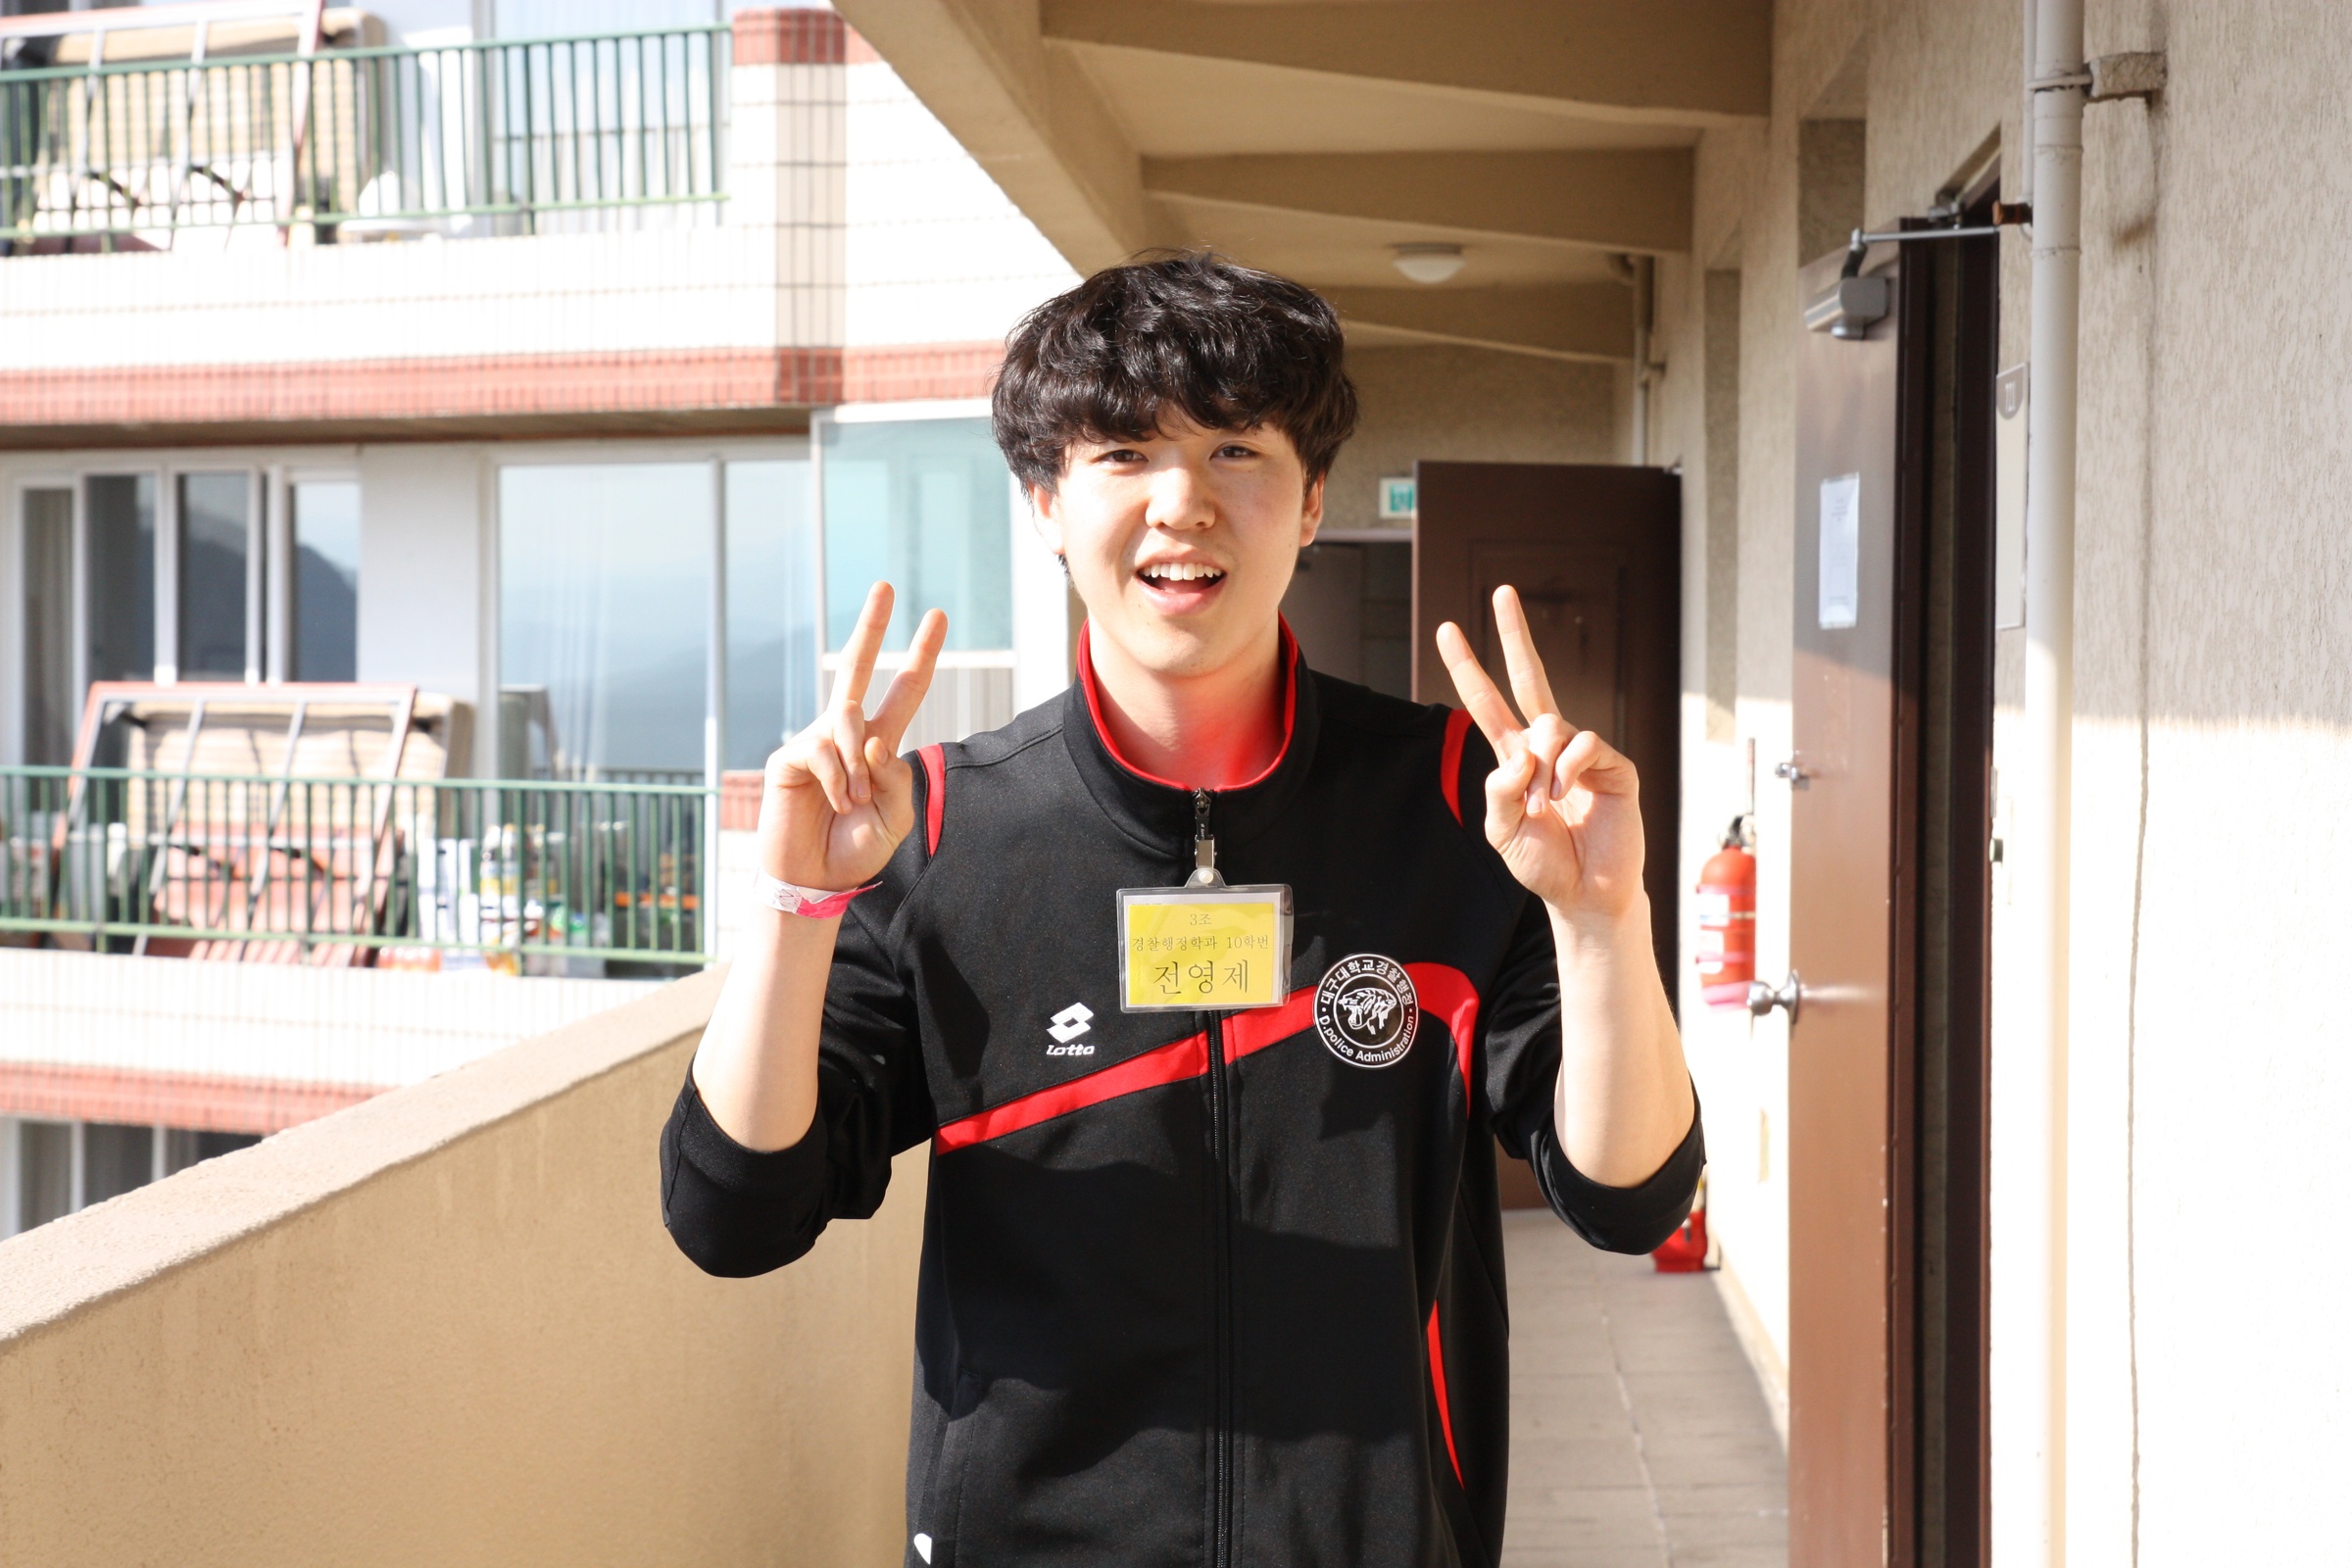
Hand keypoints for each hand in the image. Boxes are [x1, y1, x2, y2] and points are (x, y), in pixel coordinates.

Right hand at [758, 582, 946, 895]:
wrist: (816, 880)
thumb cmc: (856, 848)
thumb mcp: (896, 816)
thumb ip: (895, 776)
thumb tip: (871, 738)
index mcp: (877, 745)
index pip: (904, 691)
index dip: (920, 656)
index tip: (936, 617)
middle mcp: (846, 734)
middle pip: (856, 667)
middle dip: (872, 626)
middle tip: (886, 585)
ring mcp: (815, 741)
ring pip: (847, 720)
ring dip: (857, 767)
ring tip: (851, 803)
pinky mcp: (789, 756)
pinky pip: (824, 751)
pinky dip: (836, 781)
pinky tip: (832, 802)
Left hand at [1437, 585, 1645, 929]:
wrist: (1586, 894)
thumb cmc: (1545, 865)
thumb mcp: (1501, 831)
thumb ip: (1498, 790)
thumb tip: (1519, 750)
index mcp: (1515, 759)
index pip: (1488, 704)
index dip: (1468, 668)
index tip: (1447, 631)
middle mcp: (1547, 748)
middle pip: (1530, 678)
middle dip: (1516, 635)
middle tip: (1502, 591)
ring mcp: (1581, 753)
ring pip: (1550, 722)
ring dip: (1539, 765)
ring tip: (1545, 805)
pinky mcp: (1613, 765)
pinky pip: (1582, 743)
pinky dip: (1566, 768)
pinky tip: (1565, 794)